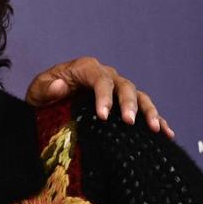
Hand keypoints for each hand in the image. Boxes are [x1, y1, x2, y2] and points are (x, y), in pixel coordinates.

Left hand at [25, 56, 173, 137]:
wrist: (45, 104)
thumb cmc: (42, 96)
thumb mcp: (36, 92)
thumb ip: (45, 88)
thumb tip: (60, 85)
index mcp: (85, 69)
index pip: (100, 80)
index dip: (104, 96)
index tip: (104, 116)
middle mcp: (106, 76)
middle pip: (124, 87)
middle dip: (129, 104)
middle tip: (129, 123)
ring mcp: (117, 89)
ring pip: (139, 96)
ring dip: (149, 112)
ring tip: (155, 130)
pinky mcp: (123, 104)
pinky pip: (144, 110)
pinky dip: (157, 120)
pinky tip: (166, 134)